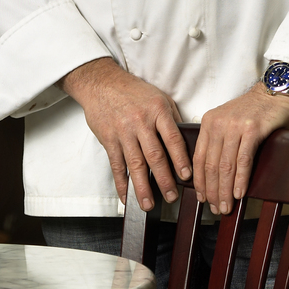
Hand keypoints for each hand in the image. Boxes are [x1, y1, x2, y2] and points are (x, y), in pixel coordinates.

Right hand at [60, 57, 190, 210]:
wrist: (102, 83)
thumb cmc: (133, 91)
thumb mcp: (158, 97)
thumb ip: (171, 119)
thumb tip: (186, 142)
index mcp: (157, 111)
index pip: (172, 138)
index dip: (180, 159)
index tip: (186, 176)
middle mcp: (141, 122)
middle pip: (155, 156)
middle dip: (164, 180)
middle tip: (171, 197)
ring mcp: (123, 132)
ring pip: (135, 164)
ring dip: (142, 187)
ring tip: (149, 204)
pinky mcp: (109, 139)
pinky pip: (116, 165)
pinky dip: (121, 183)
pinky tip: (126, 196)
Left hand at [193, 68, 288, 214]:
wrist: (275, 92)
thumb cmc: (254, 111)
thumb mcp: (228, 122)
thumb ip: (219, 141)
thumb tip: (213, 175)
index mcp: (208, 122)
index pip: (199, 157)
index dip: (200, 182)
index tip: (202, 199)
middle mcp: (218, 123)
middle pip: (211, 164)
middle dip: (212, 191)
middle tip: (215, 209)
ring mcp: (235, 126)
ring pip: (226, 165)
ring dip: (225, 190)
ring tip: (226, 207)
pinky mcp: (253, 129)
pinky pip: (243, 159)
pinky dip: (241, 179)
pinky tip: (240, 193)